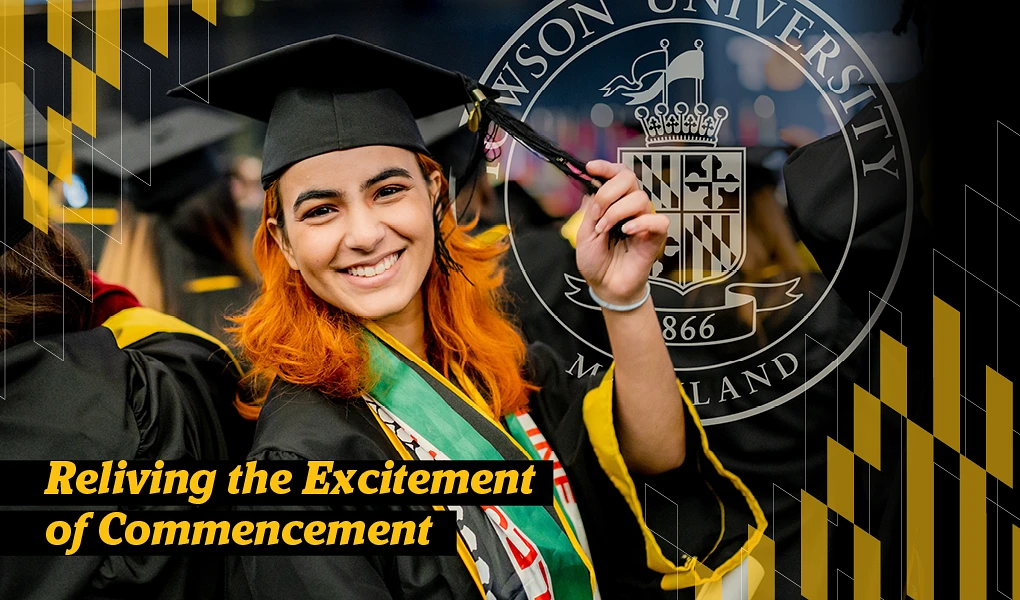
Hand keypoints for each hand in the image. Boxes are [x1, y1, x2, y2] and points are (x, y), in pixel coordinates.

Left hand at [575, 160, 668, 305]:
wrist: (606, 286)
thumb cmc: (597, 261)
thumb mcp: (584, 233)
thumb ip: (590, 209)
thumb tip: (592, 186)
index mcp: (615, 202)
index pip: (617, 174)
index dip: (606, 167)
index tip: (591, 168)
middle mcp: (631, 207)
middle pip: (628, 178)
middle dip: (608, 193)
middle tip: (597, 215)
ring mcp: (644, 220)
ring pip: (640, 198)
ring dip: (617, 212)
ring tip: (605, 230)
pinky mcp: (656, 236)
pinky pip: (658, 220)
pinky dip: (641, 223)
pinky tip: (627, 232)